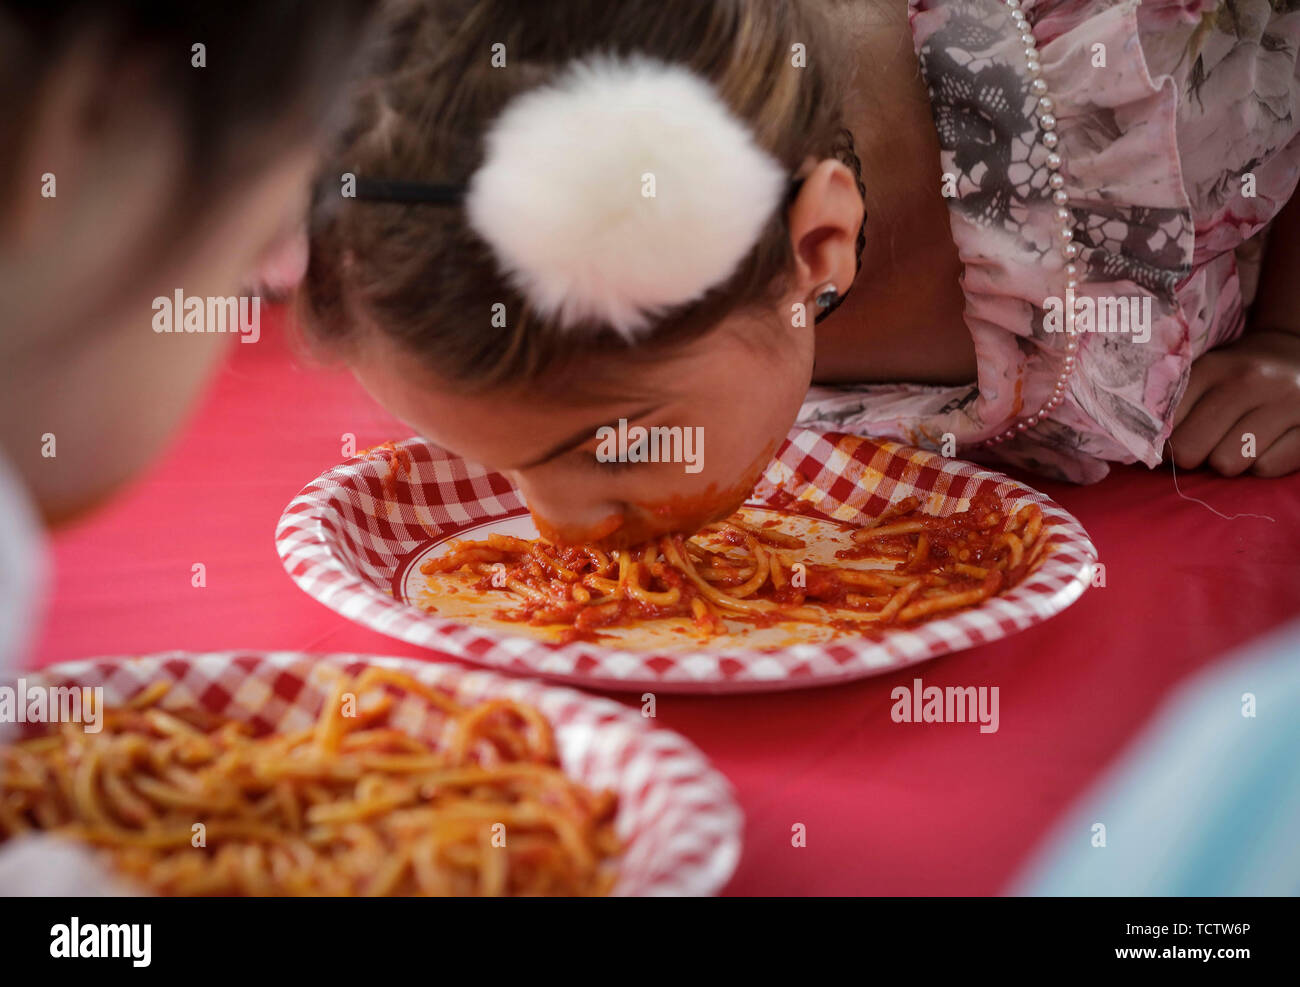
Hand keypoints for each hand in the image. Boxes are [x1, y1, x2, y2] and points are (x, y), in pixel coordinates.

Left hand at [1170, 330, 1299, 476]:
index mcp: (1214, 368)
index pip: (1165, 425)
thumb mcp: (1204, 376)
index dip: (1164, 441)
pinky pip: (1266, 469)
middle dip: (1192, 457)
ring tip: (1237, 442)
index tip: (1173, 439)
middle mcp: (1251, 380)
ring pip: (1228, 464)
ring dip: (1227, 461)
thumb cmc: (1238, 376)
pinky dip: (1260, 465)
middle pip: (1190, 451)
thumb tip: (1147, 448)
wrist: (1296, 352)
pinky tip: (1266, 445)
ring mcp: (1287, 401)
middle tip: (1206, 445)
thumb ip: (1172, 406)